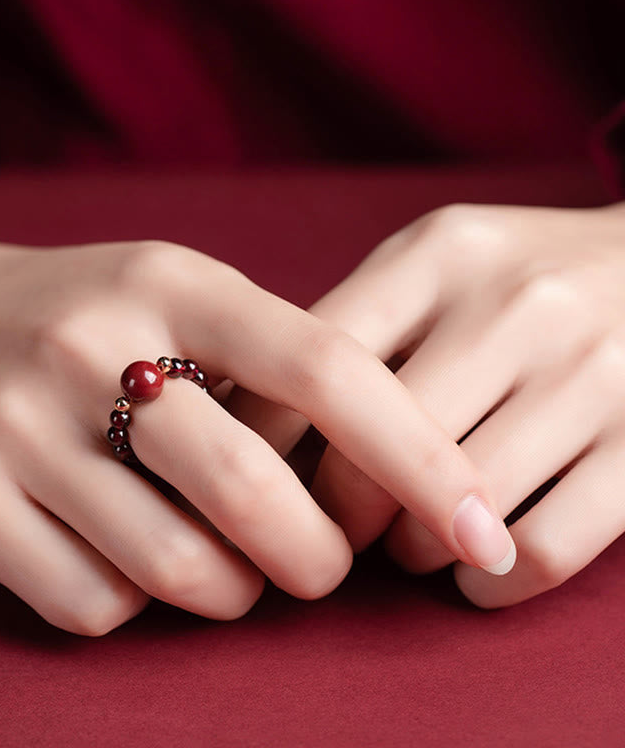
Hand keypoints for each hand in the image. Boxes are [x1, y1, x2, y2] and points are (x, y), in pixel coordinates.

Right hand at [0, 177, 513, 633]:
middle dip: (319, 557)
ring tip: (227, 567)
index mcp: (171, 282)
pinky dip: (135, 605)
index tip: (478, 522)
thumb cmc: (67, 310)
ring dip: (230, 592)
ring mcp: (16, 425)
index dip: (420, 455)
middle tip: (324, 564)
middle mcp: (92, 344)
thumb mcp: (165, 287)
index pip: (326, 368)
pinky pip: (92, 602)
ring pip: (178, 568)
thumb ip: (265, 357)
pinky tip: (128, 563)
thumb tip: (373, 466)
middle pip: (256, 493)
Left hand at [232, 201, 624, 606]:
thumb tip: (259, 414)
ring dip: (408, 551)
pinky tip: (472, 574)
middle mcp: (517, 306)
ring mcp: (591, 374)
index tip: (248, 473)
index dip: (264, 434)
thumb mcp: (438, 261)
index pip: (318, 359)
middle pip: (377, 445)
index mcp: (441, 254)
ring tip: (400, 546)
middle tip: (326, 527)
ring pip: (453, 508)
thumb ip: (361, 320)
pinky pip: (544, 549)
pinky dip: (491, 584)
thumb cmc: (520, 276)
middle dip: (335, 510)